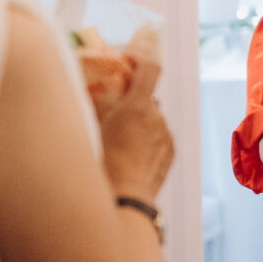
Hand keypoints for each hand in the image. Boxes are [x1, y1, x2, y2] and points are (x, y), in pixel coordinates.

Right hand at [97, 34, 174, 200]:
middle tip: (111, 110)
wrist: (124, 202)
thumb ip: (101, 102)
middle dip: (131, 99)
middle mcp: (157, 117)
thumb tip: (104, 86)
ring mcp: (166, 135)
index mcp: (138, 106)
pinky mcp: (170, 152)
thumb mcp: (92, 127)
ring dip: (138, 121)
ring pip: (151, 118)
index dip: (138, 59)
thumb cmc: (102, 165)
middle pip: (146, 96)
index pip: (150, 68)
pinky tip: (129, 155)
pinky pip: (158, 136)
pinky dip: (146, 138)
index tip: (125, 61)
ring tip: (117, 141)